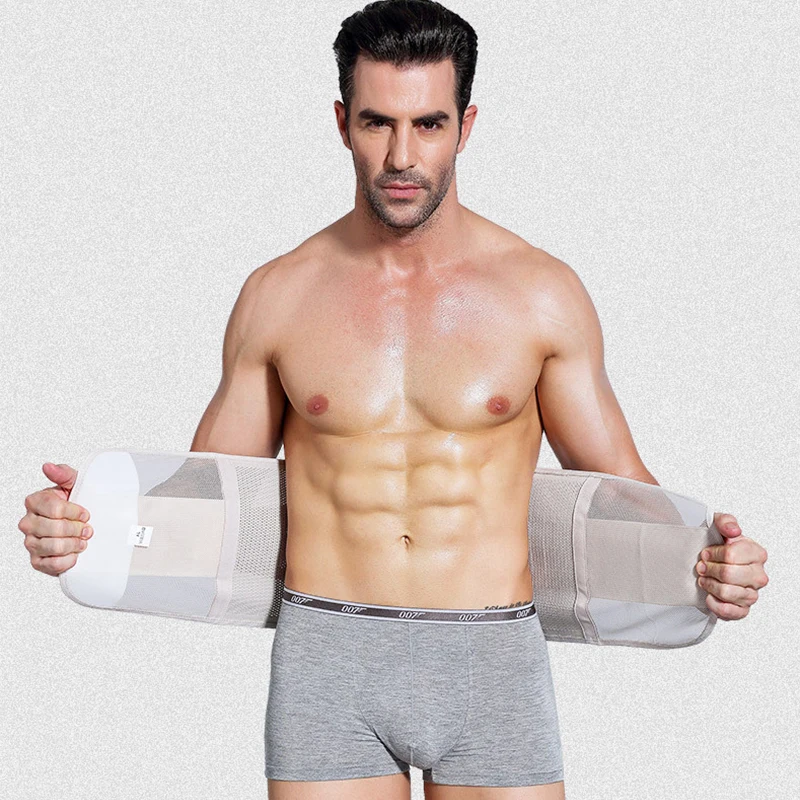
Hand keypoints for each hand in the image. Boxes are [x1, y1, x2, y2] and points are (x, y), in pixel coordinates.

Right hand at [18, 462, 92, 576]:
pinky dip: (68, 560)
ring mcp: (31, 543)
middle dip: (77, 529)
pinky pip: (52, 564)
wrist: (80, 526)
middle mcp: (28, 523)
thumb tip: (48, 467)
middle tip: (87, 529)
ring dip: (74, 544)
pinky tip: (75, 553)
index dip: (75, 512)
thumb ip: (63, 473)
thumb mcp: (74, 484)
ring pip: (54, 546)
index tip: (85, 514)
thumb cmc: (76, 503)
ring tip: (82, 540)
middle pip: (55, 528)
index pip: (55, 508)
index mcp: (34, 502)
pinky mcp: (37, 561)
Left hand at [695, 512, 768, 619]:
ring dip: (709, 585)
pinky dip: (714, 604)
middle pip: (729, 575)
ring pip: (727, 592)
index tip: (705, 553)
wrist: (709, 563)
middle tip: (701, 567)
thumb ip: (725, 521)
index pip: (731, 555)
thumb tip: (733, 530)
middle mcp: (758, 575)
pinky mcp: (742, 610)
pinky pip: (730, 612)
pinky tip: (709, 595)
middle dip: (709, 570)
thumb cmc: (716, 546)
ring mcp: (752, 594)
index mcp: (757, 553)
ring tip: (704, 579)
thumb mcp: (718, 526)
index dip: (713, 554)